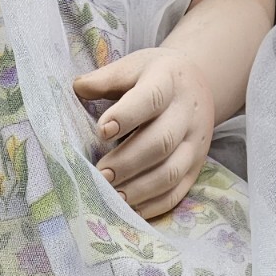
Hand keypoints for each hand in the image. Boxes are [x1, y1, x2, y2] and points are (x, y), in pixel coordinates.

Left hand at [74, 46, 214, 219]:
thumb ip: (107, 78)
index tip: (102, 131)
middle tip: (101, 175)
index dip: (127, 115)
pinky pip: (178, 191)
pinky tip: (130, 209)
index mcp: (169, 81)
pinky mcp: (196, 166)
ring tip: (113, 198)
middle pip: (161, 141)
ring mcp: (195, 142)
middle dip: (128, 162)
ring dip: (140, 188)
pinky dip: (154, 205)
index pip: (152, 97)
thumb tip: (78, 87)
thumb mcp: (133, 67)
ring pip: (171, 171)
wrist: (197, 85)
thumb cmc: (153, 77)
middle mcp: (188, 113)